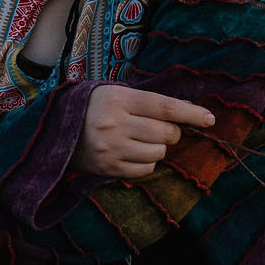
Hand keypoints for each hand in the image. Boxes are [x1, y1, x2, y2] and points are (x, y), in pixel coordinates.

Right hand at [73, 84, 215, 178]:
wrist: (55, 128)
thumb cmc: (95, 107)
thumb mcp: (118, 94)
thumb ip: (151, 102)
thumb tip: (189, 110)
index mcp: (119, 100)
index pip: (165, 107)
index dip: (191, 114)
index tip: (210, 119)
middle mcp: (115, 124)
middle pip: (166, 133)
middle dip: (171, 132)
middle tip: (158, 128)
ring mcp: (111, 149)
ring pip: (158, 154)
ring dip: (158, 148)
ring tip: (141, 140)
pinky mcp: (108, 168)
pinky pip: (145, 171)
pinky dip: (147, 164)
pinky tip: (132, 153)